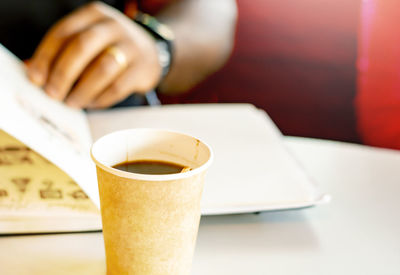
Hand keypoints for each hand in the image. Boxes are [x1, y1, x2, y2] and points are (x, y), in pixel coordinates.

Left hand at [26, 2, 161, 108]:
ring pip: (102, 68)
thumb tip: (32, 71)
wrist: (152, 53)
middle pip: (82, 47)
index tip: (35, 78)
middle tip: (52, 93)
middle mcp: (114, 26)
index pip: (64, 32)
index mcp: (94, 14)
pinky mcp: (142, 69)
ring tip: (71, 102)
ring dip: (82, 90)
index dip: (46, 56)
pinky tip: (91, 103)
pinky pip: (118, 87)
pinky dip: (100, 99)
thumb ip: (63, 52)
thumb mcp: (89, 40)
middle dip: (63, 73)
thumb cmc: (111, 48)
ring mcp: (131, 47)